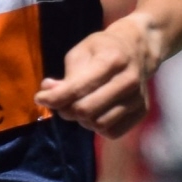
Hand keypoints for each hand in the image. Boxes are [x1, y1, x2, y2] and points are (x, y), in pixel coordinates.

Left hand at [37, 18, 155, 137]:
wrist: (138, 49)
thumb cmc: (104, 49)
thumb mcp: (81, 52)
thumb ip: (66, 75)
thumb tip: (47, 93)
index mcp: (112, 60)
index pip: (77, 88)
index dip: (54, 98)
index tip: (40, 98)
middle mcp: (128, 80)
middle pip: (86, 111)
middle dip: (65, 110)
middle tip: (60, 103)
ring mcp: (138, 97)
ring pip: (98, 124)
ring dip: (82, 120)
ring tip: (80, 106)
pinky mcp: (142, 111)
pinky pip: (112, 132)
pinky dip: (98, 127)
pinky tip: (96, 112)